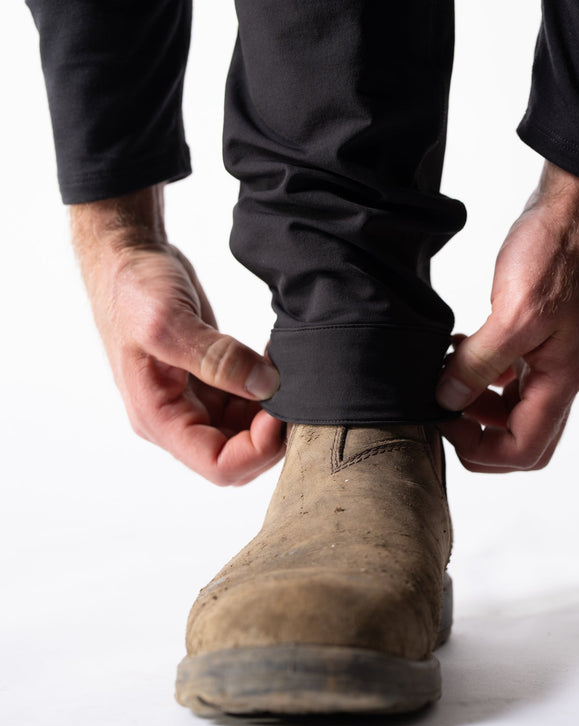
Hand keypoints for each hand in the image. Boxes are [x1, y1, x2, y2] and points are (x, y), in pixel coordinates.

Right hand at [71, 184, 284, 484]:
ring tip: (291, 374)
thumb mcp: (167, 322)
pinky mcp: (211, 379)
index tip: (283, 411)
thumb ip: (215, 359)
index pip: (218, 465)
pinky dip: (269, 388)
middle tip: (297, 396)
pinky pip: (248, 400)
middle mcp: (177, 417)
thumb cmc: (131, 287)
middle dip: (272, 435)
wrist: (127, 255)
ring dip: (274, 410)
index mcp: (158, 418)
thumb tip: (265, 386)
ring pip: (248, 430)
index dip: (258, 449)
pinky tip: (280, 363)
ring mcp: (195, 399)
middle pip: (239, 454)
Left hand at [435, 162, 578, 472]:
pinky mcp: (536, 337)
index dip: (481, 450)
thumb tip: (447, 399)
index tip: (446, 424)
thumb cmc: (557, 255)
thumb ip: (479, 364)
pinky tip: (458, 352)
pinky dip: (481, 373)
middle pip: (521, 436)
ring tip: (445, 377)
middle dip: (479, 435)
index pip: (525, 449)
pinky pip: (508, 373)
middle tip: (444, 412)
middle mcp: (559, 376)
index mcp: (561, 380)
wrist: (574, 212)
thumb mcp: (514, 315)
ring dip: (476, 402)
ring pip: (512, 406)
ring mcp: (548, 357)